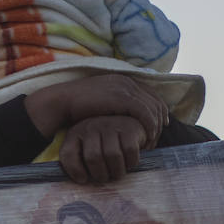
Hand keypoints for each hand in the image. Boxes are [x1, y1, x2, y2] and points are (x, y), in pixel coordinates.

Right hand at [24, 74, 168, 139]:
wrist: (63, 102)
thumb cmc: (78, 107)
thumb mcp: (102, 102)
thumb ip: (115, 105)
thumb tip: (125, 117)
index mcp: (124, 80)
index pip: (151, 96)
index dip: (159, 112)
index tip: (158, 129)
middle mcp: (127, 81)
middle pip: (156, 102)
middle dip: (160, 122)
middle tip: (156, 139)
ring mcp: (125, 88)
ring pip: (153, 108)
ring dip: (155, 127)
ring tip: (151, 142)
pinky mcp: (122, 98)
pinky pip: (145, 113)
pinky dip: (149, 127)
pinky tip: (147, 139)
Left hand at [61, 115, 147, 184]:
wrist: (129, 124)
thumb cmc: (103, 145)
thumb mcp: (85, 150)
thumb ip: (77, 162)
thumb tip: (81, 180)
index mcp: (76, 133)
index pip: (68, 153)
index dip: (74, 171)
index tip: (83, 179)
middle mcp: (92, 126)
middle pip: (93, 157)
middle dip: (100, 174)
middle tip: (105, 178)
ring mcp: (111, 125)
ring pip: (112, 155)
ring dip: (116, 171)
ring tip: (117, 174)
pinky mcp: (129, 128)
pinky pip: (129, 151)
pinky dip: (131, 163)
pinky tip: (129, 164)